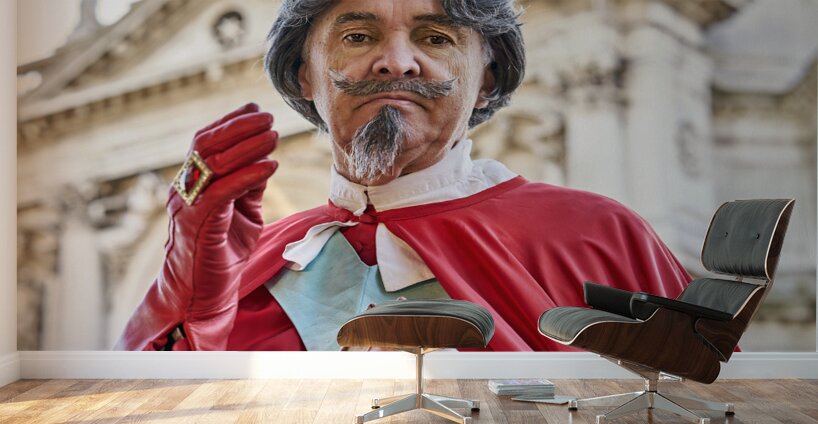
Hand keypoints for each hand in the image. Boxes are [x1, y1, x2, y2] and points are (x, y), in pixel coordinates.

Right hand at [120, 103, 277, 349]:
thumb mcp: (243, 214)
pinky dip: (247, 176)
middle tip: (269, 118)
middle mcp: (185, 187)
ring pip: (212, 162)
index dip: (231, 121)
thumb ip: (249, 187)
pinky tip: (270, 167)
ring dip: (246, 146)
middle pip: (206, 143)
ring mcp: (187, 205)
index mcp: (193, 182)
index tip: (257, 109)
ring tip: (274, 136)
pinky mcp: (196, 224)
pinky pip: (221, 192)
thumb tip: (266, 159)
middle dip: (239, 126)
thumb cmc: (221, 255)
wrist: (201, 296)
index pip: (206, 141)